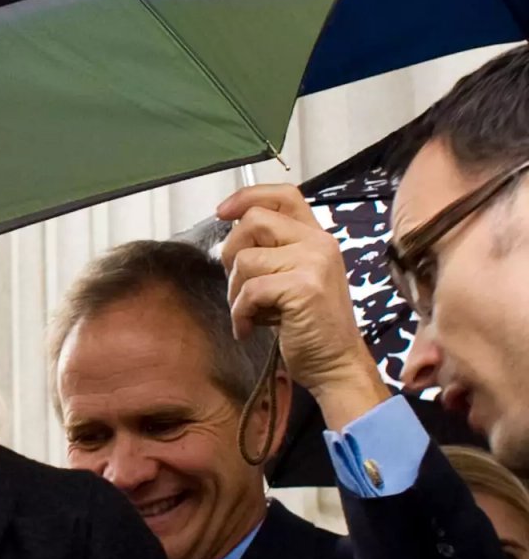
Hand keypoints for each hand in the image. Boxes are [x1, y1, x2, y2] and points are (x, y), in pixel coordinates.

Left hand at [217, 184, 387, 429]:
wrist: (336, 363)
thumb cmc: (307, 326)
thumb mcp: (292, 279)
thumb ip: (271, 254)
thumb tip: (229, 238)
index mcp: (316, 237)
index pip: (283, 195)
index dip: (247, 197)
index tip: (222, 212)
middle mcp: (319, 243)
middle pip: (254, 221)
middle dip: (231, 253)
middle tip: (239, 285)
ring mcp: (313, 263)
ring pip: (245, 259)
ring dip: (235, 292)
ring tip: (251, 312)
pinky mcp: (303, 287)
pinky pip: (249, 290)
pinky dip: (240, 314)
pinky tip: (249, 329)